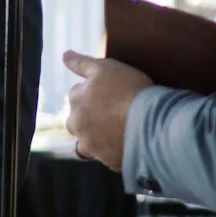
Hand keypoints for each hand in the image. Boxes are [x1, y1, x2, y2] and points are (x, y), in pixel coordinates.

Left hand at [63, 50, 151, 171]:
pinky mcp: (107, 161)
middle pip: (78, 120)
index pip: (77, 93)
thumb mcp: (106, 68)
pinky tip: (128, 143)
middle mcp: (77, 124)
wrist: (151, 122)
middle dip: (89, 117)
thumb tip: (64, 54)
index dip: (95, 92)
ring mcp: (91, 145)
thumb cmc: (130, 90)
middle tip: (114, 111)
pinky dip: (113, 151)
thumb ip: (82, 63)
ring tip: (119, 129)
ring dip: (97, 136)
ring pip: (87, 142)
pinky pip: (107, 157)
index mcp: (76, 99)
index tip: (111, 92)